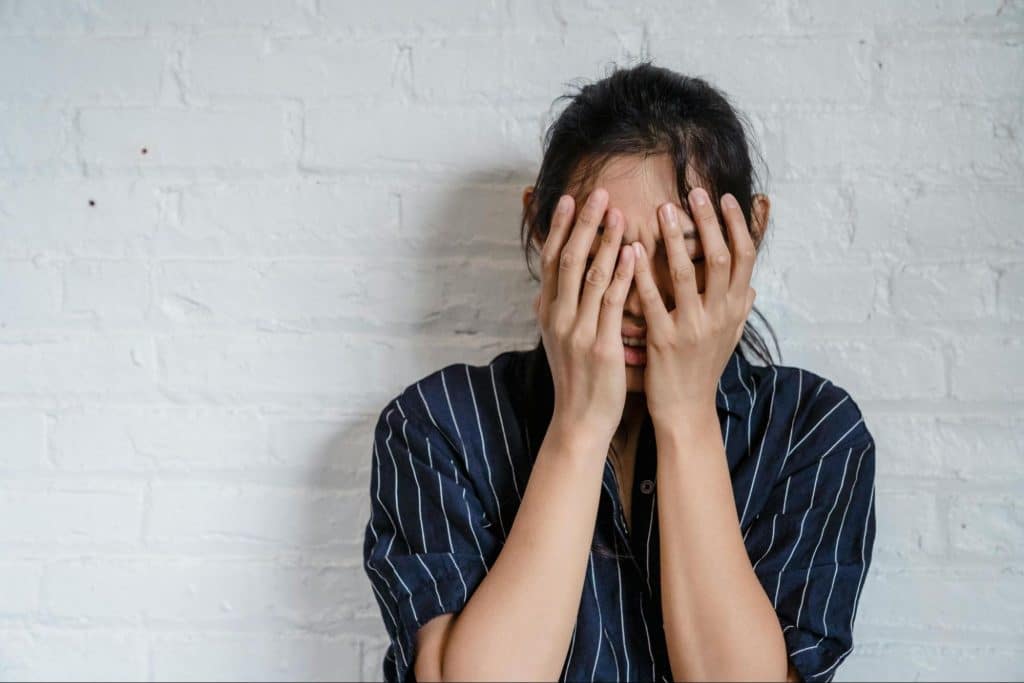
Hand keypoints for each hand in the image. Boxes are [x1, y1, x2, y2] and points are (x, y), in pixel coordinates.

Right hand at [535, 187, 636, 451]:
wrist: (579, 421)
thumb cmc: (576, 379)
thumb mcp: (558, 341)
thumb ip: (557, 311)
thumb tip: (547, 288)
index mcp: (548, 313)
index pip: (552, 261)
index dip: (560, 228)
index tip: (569, 199)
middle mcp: (558, 317)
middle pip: (569, 260)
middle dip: (583, 224)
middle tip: (597, 192)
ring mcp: (578, 331)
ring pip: (591, 276)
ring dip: (604, 241)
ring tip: (617, 212)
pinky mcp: (601, 346)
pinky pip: (612, 304)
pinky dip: (622, 275)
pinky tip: (632, 253)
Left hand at [632, 187, 756, 427]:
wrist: (685, 409)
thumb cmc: (703, 368)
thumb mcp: (730, 337)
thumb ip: (740, 308)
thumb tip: (753, 283)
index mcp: (734, 310)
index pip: (745, 258)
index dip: (738, 225)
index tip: (726, 197)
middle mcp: (719, 316)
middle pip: (722, 258)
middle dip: (709, 221)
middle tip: (695, 191)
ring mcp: (692, 328)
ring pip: (687, 274)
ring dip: (676, 238)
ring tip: (662, 208)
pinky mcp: (664, 341)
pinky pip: (653, 301)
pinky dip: (643, 272)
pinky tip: (632, 249)